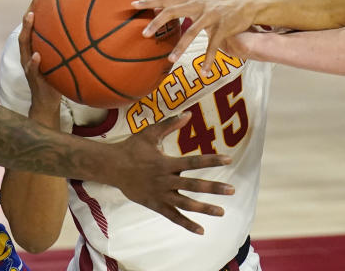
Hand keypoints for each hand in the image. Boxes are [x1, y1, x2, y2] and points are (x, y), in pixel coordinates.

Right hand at [18, 7, 61, 121]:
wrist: (48, 102)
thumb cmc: (58, 78)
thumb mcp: (62, 60)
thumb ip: (67, 47)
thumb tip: (89, 32)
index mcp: (36, 48)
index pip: (33, 26)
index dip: (35, 9)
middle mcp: (29, 54)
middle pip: (26, 31)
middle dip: (29, 14)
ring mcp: (29, 66)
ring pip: (25, 46)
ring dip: (28, 31)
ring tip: (31, 17)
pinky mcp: (34, 78)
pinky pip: (32, 69)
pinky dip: (34, 62)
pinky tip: (37, 55)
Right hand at [110, 112, 233, 233]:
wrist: (112, 167)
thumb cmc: (132, 147)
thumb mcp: (150, 133)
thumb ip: (170, 125)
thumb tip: (188, 113)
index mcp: (167, 163)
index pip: (193, 162)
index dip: (211, 160)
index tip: (228, 159)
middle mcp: (166, 180)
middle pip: (194, 185)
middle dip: (214, 188)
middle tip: (232, 189)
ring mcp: (161, 195)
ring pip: (186, 204)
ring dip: (205, 208)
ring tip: (222, 212)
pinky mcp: (155, 205)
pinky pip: (173, 217)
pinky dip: (187, 224)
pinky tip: (201, 230)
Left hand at [132, 0, 247, 73]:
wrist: (248, 4)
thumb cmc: (222, 2)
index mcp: (192, 0)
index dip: (150, 2)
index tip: (133, 5)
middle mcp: (199, 6)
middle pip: (174, 12)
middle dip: (158, 22)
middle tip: (144, 33)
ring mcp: (211, 17)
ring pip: (192, 32)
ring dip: (181, 47)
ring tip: (171, 59)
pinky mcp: (223, 28)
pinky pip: (213, 46)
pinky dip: (208, 59)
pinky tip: (204, 71)